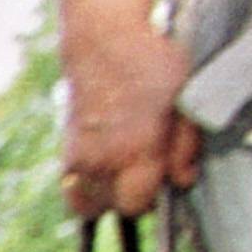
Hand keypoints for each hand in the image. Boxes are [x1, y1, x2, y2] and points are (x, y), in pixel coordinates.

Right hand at [62, 25, 200, 216]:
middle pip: (112, 208)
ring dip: (105, 197)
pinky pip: (72, 189)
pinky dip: (86, 187)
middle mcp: (100, 161)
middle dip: (131, 198)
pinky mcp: (65, 152)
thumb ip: (186, 145)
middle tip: (146, 172)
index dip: (153, 196)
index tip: (163, 178)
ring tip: (122, 175)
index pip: (136, 205)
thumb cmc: (151, 65)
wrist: (102, 44)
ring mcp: (77, 158)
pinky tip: (103, 169)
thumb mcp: (184, 99)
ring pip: (86, 205)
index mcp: (134, 150)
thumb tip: (184, 181)